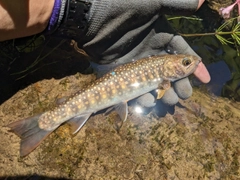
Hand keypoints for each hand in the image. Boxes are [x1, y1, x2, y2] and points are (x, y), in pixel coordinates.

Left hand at [77, 0, 209, 113]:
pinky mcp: (122, 73)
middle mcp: (149, 51)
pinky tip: (148, 102)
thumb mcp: (151, 3)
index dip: (194, 65)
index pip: (181, 52)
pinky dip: (142, 96)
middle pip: (169, 71)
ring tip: (170, 102)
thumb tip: (200, 1)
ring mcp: (135, 63)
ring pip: (154, 82)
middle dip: (179, 84)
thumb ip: (174, 4)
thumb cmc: (121, 8)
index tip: (204, 79)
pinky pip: (135, 88)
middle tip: (184, 95)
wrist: (91, 20)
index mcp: (159, 36)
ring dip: (163, 93)